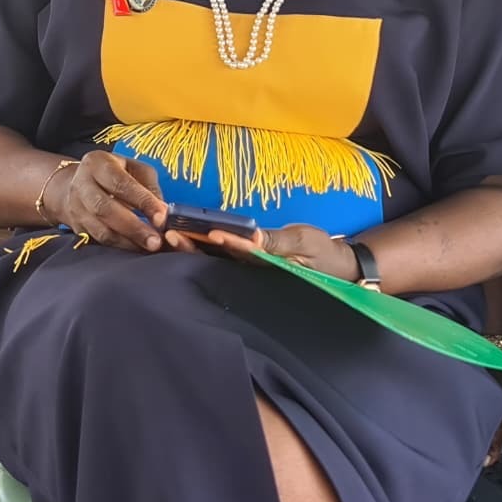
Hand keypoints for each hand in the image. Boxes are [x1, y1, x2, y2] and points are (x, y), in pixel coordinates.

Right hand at [50, 151, 166, 252]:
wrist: (78, 184)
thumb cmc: (114, 173)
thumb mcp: (134, 168)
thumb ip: (149, 186)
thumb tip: (163, 212)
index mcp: (97, 163)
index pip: (120, 183)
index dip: (142, 201)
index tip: (162, 217)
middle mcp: (81, 185)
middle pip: (105, 209)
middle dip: (133, 228)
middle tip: (155, 241)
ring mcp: (76, 208)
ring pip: (100, 230)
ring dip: (127, 242)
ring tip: (149, 247)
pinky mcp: (77, 227)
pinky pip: (99, 241)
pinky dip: (120, 247)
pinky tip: (136, 248)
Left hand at [171, 220, 355, 276]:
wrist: (334, 265)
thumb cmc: (320, 253)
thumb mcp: (303, 243)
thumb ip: (277, 242)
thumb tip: (253, 239)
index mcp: (264, 265)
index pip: (239, 255)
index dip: (224, 245)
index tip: (208, 234)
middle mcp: (250, 268)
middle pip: (217, 260)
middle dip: (193, 248)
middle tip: (170, 234)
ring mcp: (247, 265)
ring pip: (213, 258)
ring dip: (191, 247)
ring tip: (168, 232)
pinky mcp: (246, 260)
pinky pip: (221, 254)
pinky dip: (202, 244)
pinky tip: (183, 234)